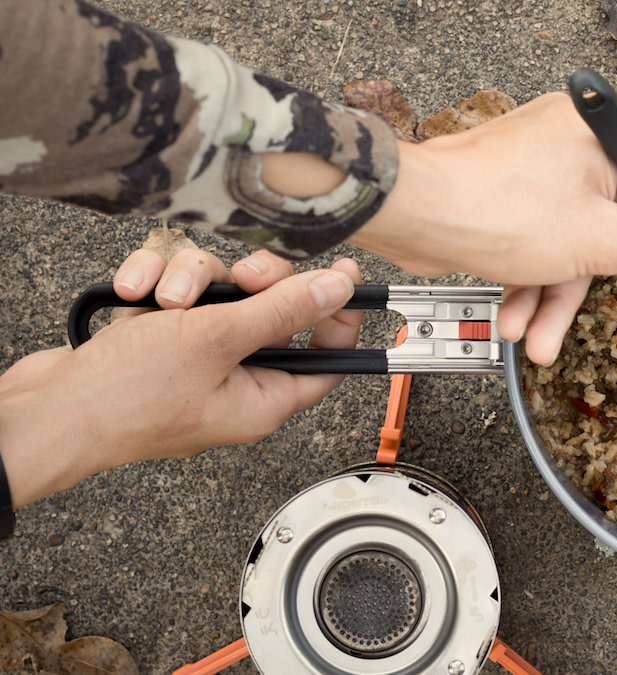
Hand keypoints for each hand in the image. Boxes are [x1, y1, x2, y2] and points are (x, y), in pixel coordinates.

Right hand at [0, 249, 362, 507]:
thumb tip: (337, 290)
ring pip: (217, 292)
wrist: (46, 411)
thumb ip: (281, 310)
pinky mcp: (157, 340)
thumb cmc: (126, 397)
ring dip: (190, 280)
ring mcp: (194, 359)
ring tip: (164, 300)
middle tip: (240, 277)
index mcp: (265, 398)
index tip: (344, 274)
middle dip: (252, 282)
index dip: (338, 315)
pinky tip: (132, 294)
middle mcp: (235, 379)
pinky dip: (153, 284)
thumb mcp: (217, 342)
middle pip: (272, 310)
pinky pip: (173, 294)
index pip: (327, 355)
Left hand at [345, 92, 616, 363]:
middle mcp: (573, 149)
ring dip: (558, 301)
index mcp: (602, 137)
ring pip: (575, 248)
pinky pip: (540, 247)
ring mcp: (539, 174)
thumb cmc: (491, 207)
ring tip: (542, 342)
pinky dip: (531, 286)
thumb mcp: (595, 242)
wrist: (406, 214)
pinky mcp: (511, 200)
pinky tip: (515, 321)